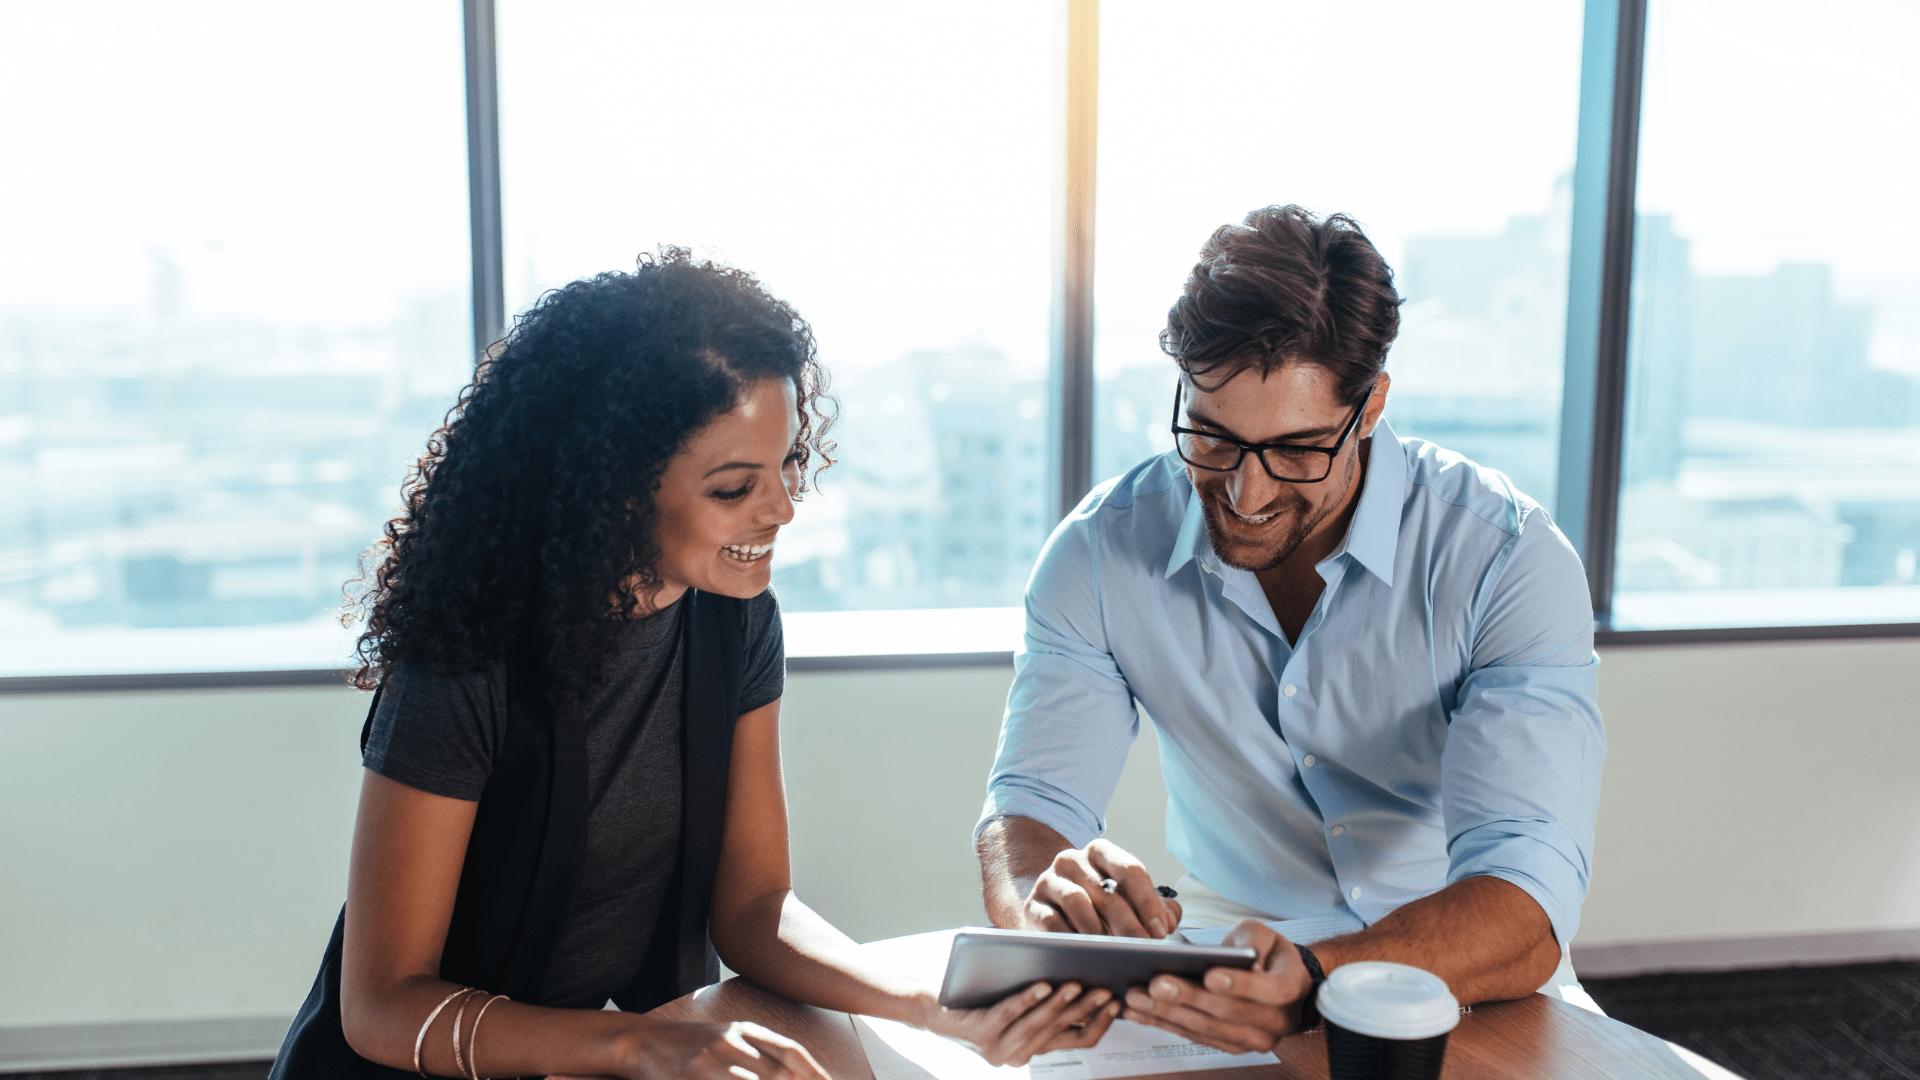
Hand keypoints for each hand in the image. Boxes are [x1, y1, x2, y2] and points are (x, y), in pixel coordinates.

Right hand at [612, 1018, 830, 1079]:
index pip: (791, 1052)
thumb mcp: (727, 1038)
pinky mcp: (692, 1079)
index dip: (816, 1073)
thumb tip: (796, 1071)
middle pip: (778, 1075)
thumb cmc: (689, 1044)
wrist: (639, 1041)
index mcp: (744, 1029)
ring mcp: (711, 1064)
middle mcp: (732, 1043)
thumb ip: (759, 1053)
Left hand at [925, 981, 1122, 1066]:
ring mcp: (999, 1048)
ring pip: (1038, 1024)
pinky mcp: (980, 1033)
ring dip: (1060, 1004)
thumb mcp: (1019, 999)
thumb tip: (1084, 973)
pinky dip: (1027, 999)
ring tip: (1077, 983)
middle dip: (1086, 1008)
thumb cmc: (976, 996)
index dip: (1100, 1023)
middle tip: (1106, 989)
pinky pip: (1009, 1014)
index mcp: (1034, 1047)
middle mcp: (1019, 1054)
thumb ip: (1047, 997)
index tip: (1119, 1001)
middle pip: (1061, 1030)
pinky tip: (1042, 984)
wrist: (930, 1004)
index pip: (1078, 1040)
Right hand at [1021, 839, 1182, 937]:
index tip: (1160, 930)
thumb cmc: (1096, 904)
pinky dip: (1071, 938)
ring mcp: (1049, 881)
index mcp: (1101, 852)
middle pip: (1107, 891)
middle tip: (1143, 949)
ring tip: (1115, 953)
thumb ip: (1154, 906)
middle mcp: (1072, 860)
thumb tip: (1170, 920)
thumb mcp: (1125, 898)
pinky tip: (1085, 953)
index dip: (1148, 901)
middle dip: (1130, 924)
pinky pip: (1051, 921)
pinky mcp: (1033, 906)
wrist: (1047, 906)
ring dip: (1100, 930)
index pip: (1130, 869)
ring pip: (1077, 902)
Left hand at [1120, 920, 1310, 1052]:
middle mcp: (1278, 1021)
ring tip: (1136, 997)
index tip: (1210, 975)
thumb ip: (1253, 941)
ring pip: (1207, 1028)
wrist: (1276, 980)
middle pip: (1230, 1013)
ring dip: (1167, 1014)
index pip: (1271, 990)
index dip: (1241, 984)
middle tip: (1155, 983)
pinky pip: (1194, 1036)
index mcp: (1292, 987)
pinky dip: (1164, 1024)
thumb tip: (1240, 959)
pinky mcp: (1229, 1045)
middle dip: (1189, 998)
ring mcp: (1253, 1038)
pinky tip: (1138, 1012)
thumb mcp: (1265, 934)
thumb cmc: (1267, 952)